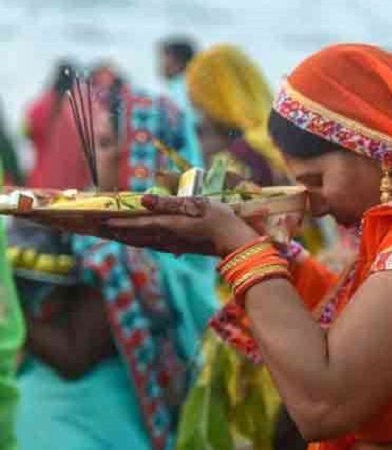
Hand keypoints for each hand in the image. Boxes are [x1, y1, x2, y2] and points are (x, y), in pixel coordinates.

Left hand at [94, 195, 258, 255]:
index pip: (138, 224)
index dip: (119, 223)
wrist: (235, 241)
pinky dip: (140, 241)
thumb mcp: (196, 204)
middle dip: (116, 232)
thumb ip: (169, 203)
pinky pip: (153, 245)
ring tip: (112, 234)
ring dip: (126, 238)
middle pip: (135, 236)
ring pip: (143, 242)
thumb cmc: (219, 218)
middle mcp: (167, 238)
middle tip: (97, 229)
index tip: (100, 221)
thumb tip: (142, 201)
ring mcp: (173, 245)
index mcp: (169, 225)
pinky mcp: (180, 247)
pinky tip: (138, 241)